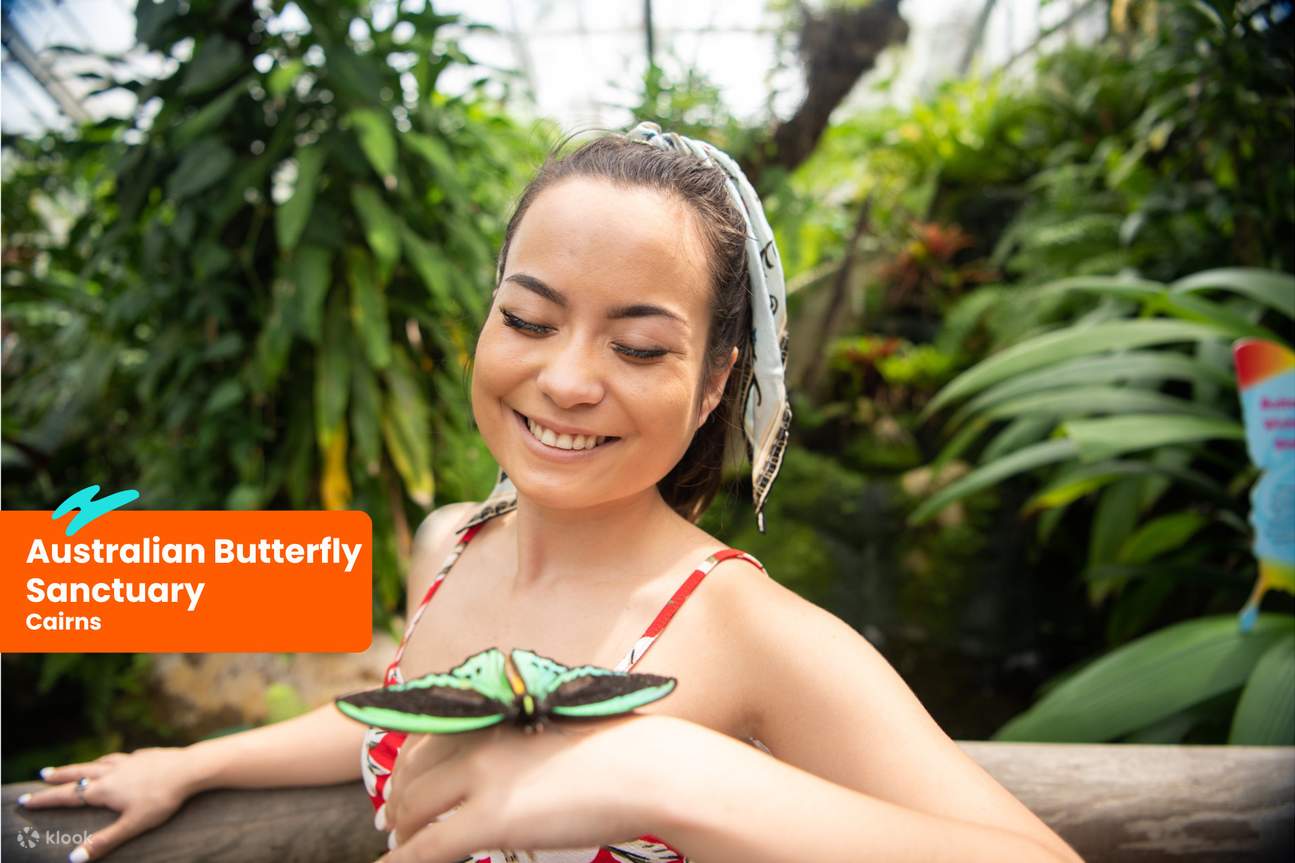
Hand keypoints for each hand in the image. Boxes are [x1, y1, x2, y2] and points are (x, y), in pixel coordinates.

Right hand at [17, 747, 197, 860]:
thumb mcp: (133, 825)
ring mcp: (129, 761)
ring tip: (76, 768)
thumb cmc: (163, 798)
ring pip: (99, 762)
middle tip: (43, 775)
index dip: (46, 799)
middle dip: (60, 776)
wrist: (191, 768)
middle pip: (79, 773)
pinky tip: (118, 761)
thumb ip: (104, 841)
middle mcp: (112, 772)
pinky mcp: (145, 755)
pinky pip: (121, 758)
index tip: (25, 799)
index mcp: (105, 789)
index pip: (68, 796)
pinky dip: (111, 760)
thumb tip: (73, 858)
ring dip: (84, 766)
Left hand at [381, 714, 703, 862]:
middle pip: (415, 775)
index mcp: (498, 716)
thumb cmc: (621, 754)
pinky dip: (403, 861)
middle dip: (400, 802)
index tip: (404, 785)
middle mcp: (481, 740)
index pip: (430, 736)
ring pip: (414, 811)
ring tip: (400, 847)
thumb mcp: (561, 731)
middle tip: (393, 824)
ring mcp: (482, 779)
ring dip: (402, 835)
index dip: (410, 766)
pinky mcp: (489, 819)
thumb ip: (526, 744)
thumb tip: (516, 768)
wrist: (650, 769)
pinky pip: (427, 848)